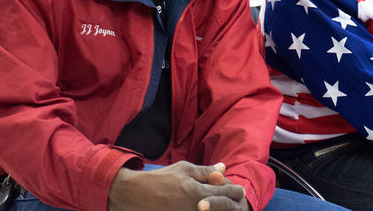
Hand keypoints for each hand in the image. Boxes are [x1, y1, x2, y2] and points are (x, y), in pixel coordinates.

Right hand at [108, 161, 249, 210]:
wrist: (133, 196)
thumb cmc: (160, 179)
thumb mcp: (184, 169)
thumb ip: (206, 171)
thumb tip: (223, 167)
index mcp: (198, 193)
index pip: (226, 193)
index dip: (235, 191)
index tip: (239, 191)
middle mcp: (195, 209)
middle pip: (221, 207)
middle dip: (228, 203)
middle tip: (231, 199)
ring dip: (216, 208)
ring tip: (214, 202)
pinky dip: (203, 210)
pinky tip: (200, 206)